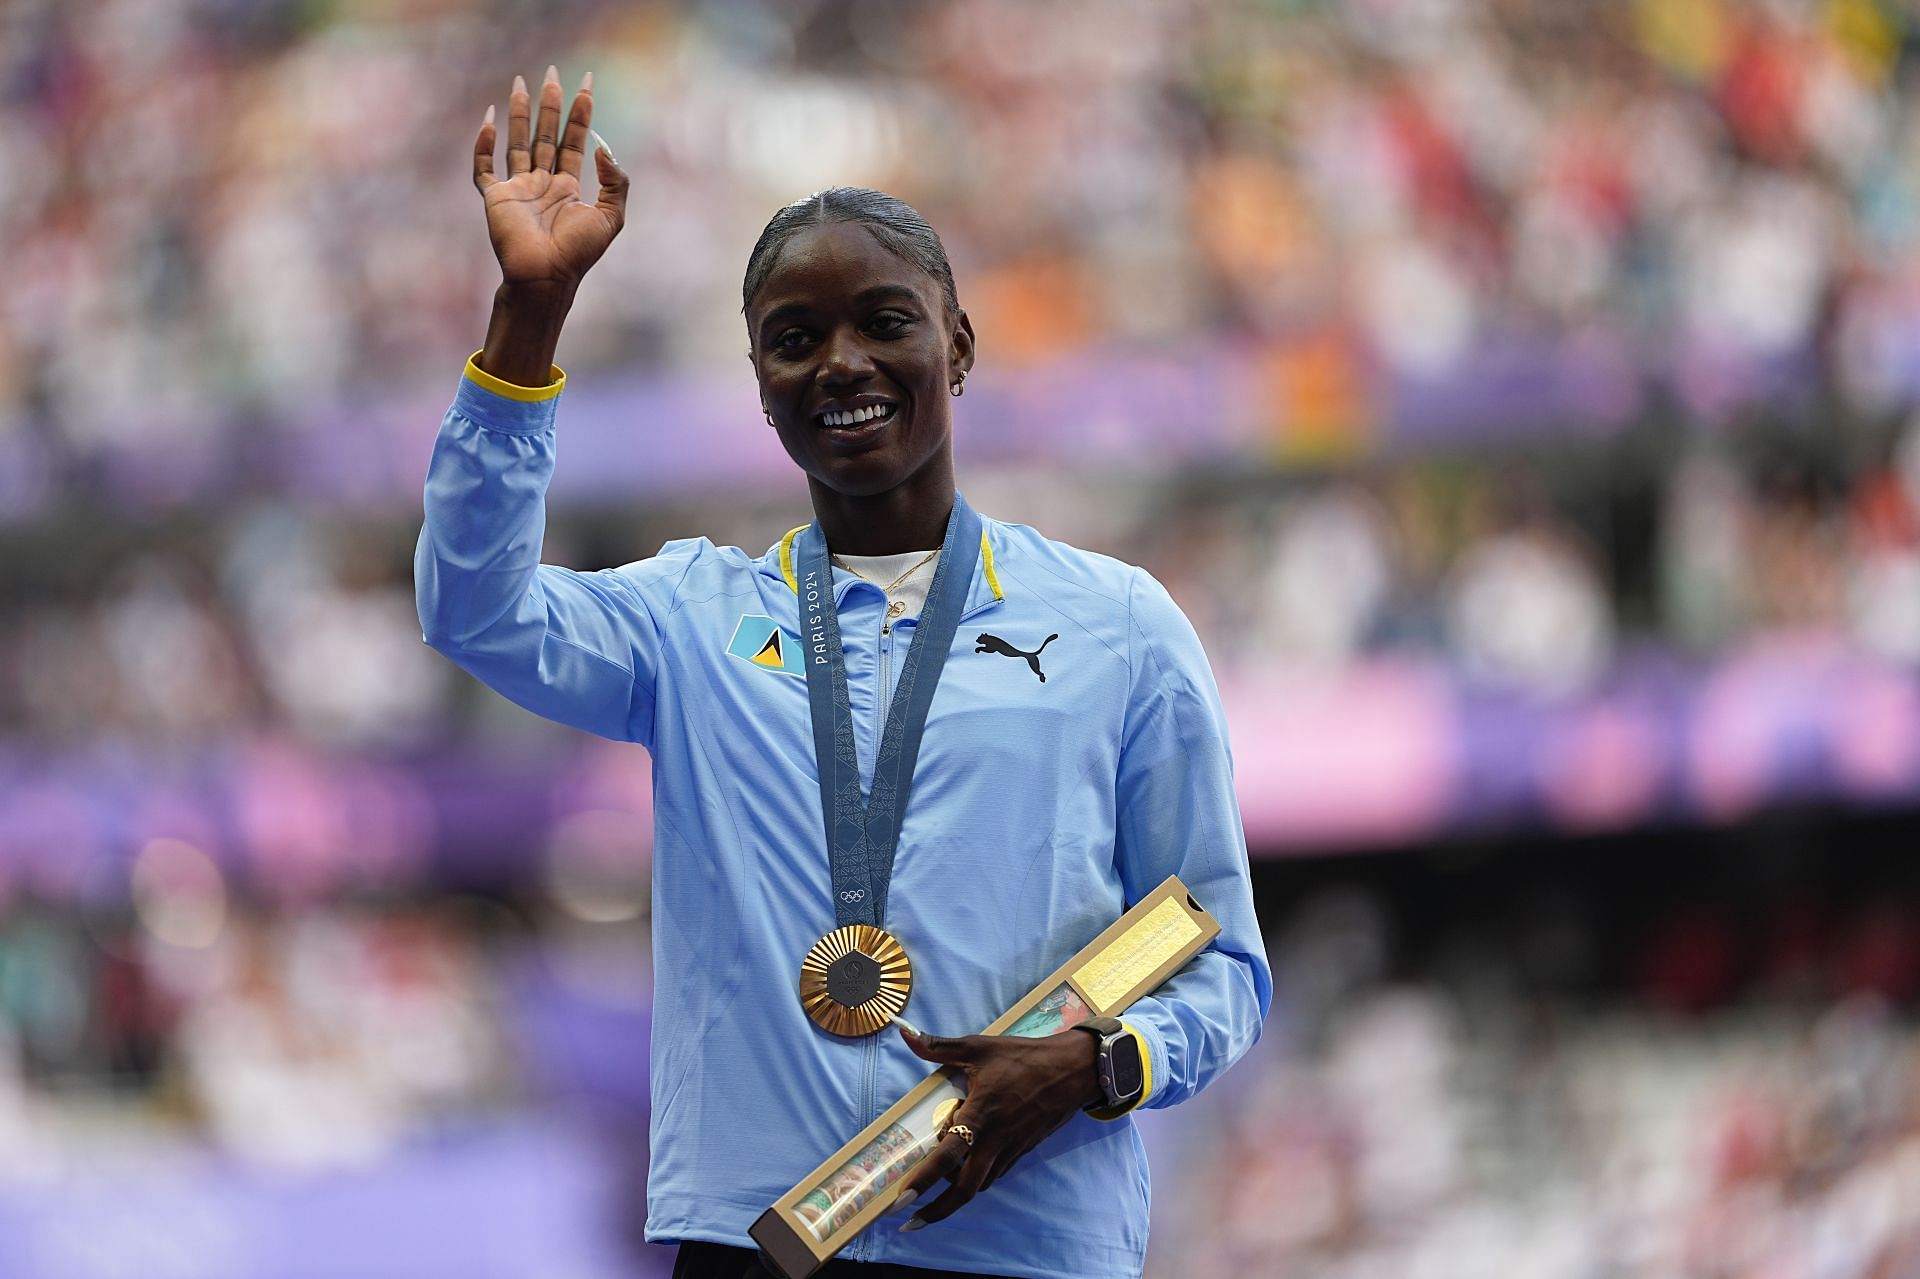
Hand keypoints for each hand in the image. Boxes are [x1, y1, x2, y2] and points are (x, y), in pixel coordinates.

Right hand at [473, 66, 627, 292]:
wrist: (545, 277)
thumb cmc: (578, 254)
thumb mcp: (611, 217)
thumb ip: (615, 182)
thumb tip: (603, 147)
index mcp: (569, 188)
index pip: (576, 141)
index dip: (582, 113)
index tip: (587, 85)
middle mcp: (543, 183)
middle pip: (546, 135)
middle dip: (550, 105)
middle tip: (553, 73)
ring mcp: (518, 189)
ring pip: (518, 142)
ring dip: (520, 114)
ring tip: (522, 83)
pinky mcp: (495, 198)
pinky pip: (485, 167)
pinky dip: (484, 144)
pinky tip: (490, 119)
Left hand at [888, 1026, 1101, 1231]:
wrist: (1073, 1070)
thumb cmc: (1024, 1057)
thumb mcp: (979, 1047)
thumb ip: (938, 1046)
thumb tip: (905, 1033)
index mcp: (980, 1116)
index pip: (946, 1157)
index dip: (922, 1182)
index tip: (900, 1201)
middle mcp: (995, 1140)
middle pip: (964, 1189)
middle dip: (937, 1211)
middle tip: (911, 1222)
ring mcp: (1011, 1148)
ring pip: (981, 1184)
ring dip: (956, 1198)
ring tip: (931, 1204)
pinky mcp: (1023, 1149)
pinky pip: (996, 1173)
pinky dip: (977, 1180)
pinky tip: (965, 1176)